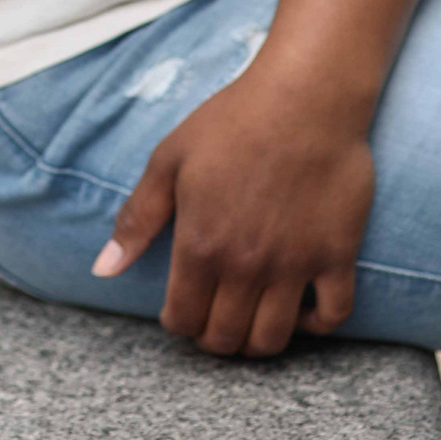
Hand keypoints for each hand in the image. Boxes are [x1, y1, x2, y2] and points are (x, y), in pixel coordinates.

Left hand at [90, 65, 371, 356]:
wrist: (304, 96)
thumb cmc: (231, 121)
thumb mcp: (169, 160)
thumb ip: (137, 220)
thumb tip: (103, 269)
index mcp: (200, 244)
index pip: (183, 319)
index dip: (177, 324)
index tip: (180, 313)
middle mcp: (246, 265)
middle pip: (226, 339)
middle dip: (212, 338)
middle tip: (212, 318)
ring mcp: (294, 264)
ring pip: (273, 340)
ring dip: (255, 343)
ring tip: (249, 320)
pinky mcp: (337, 255)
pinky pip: (333, 316)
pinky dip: (316, 325)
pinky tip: (300, 309)